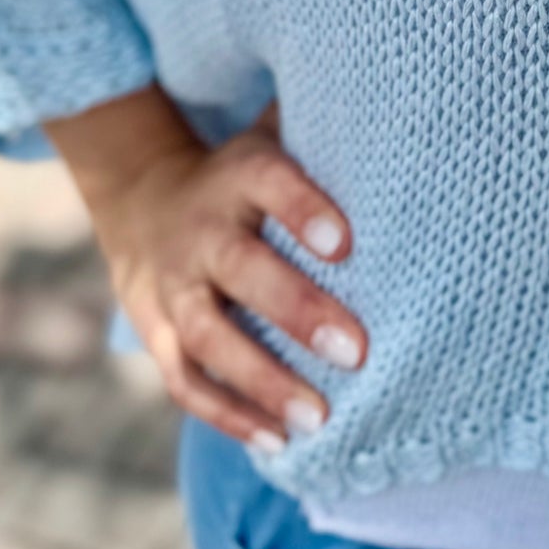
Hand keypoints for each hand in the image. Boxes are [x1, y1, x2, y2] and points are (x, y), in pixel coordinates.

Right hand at [57, 94, 364, 448]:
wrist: (143, 203)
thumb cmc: (244, 176)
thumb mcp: (273, 137)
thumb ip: (324, 129)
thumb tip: (404, 106)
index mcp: (240, 177)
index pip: (271, 183)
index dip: (304, 210)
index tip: (347, 244)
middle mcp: (203, 233)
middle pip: (243, 270)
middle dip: (297, 312)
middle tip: (356, 351)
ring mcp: (175, 287)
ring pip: (210, 338)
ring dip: (263, 381)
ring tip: (319, 418)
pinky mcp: (158, 334)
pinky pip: (187, 382)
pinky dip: (228, 415)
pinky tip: (277, 441)